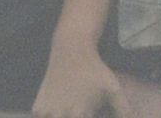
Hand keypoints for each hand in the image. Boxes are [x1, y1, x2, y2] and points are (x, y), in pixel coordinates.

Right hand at [32, 38, 160, 117]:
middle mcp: (60, 115)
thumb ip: (123, 110)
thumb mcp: (113, 89)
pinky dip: (51, 117)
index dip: (90, 116)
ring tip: (72, 106)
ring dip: (62, 117)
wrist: (70, 50)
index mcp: (79, 115)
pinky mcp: (37, 109)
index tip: (90, 111)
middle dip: (78, 116)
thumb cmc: (95, 70)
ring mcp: (46, 113)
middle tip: (82, 107)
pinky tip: (60, 106)